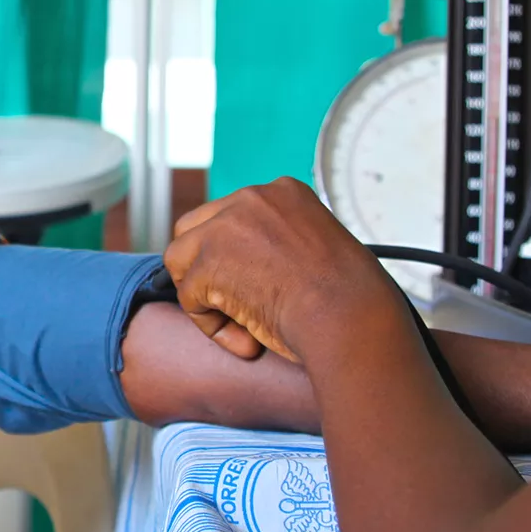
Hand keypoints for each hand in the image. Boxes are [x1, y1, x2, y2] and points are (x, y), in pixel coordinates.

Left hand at [163, 178, 405, 364]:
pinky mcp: (207, 262)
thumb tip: (248, 269)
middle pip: (194, 227)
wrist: (349, 317)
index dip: (233, 255)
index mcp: (283, 191)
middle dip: (202, 266)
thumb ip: (281, 246)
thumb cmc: (347, 300)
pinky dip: (212, 326)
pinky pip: (189, 298)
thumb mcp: (318, 251)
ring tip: (238, 323)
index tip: (254, 284)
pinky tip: (247, 340)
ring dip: (201, 295)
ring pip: (180, 259)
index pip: (232, 215)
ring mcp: (225, 227)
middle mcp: (251, 198)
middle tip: (227, 302)